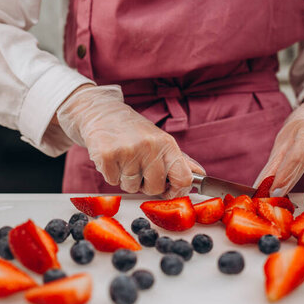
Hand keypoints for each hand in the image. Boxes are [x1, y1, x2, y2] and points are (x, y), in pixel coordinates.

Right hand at [56, 85, 204, 197]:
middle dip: (145, 184)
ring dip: (126, 179)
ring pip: (131, 187)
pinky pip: (113, 182)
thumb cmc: (134, 130)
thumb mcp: (160, 140)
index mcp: (167, 143)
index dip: (176, 191)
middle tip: (138, 168)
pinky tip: (112, 158)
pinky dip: (111, 174)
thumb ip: (179, 160)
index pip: (184, 178)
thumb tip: (200, 175)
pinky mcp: (107, 156)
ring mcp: (128, 151)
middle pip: (154, 188)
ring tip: (123, 159)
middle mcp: (150, 146)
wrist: (103, 111)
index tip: (167, 190)